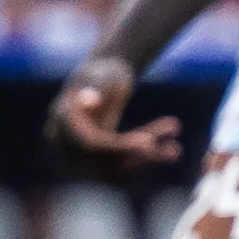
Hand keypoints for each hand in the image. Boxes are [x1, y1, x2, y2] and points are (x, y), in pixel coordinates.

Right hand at [50, 52, 182, 167]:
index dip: (119, 147)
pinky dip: (145, 160)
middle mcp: (64, 144)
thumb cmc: (104, 70)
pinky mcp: (95, 162)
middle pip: (104, 161)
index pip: (90, 144)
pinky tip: (171, 149)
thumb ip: (94, 86)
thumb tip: (89, 102)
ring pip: (116, 169)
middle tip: (174, 149)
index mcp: (61, 121)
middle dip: (139, 156)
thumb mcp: (102, 74)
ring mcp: (78, 156)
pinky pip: (122, 168)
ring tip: (176, 149)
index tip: (150, 143)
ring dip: (147, 161)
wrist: (102, 76)